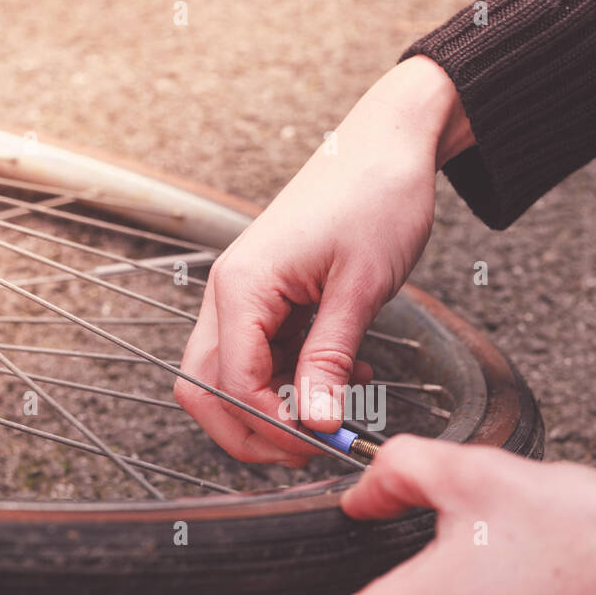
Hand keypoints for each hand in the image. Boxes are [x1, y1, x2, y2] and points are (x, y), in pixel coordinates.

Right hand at [176, 56, 473, 464]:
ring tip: (338, 407)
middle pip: (207, 388)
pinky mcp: (267, 298)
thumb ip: (329, 359)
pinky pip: (262, 357)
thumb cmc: (375, 196)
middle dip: (251, 430)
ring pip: (231, 378)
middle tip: (309, 450)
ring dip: (275, 407)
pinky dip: (293, 380)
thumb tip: (312, 422)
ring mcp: (244, 295)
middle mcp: (229, 292)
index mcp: (242, 286)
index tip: (318, 445)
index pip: (231, 383)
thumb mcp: (360, 287)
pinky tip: (343, 377)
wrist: (388, 144)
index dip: (270, 425)